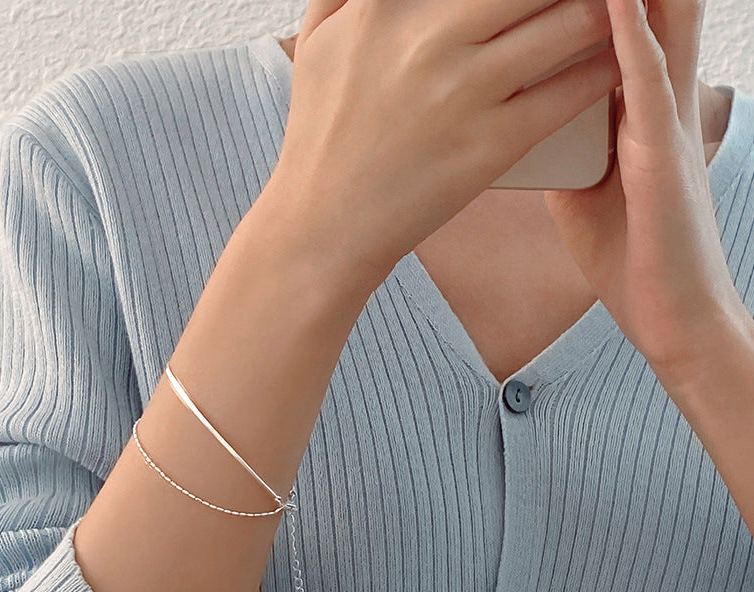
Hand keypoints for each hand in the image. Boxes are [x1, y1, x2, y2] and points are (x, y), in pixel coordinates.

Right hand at [270, 0, 623, 294]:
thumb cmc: (319, 137)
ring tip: (619, 13)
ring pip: (572, 22)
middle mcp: (431, 37)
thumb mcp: (316, 46)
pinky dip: (602, 71)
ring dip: (606, 12)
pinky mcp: (492, 145)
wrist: (326, 224)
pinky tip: (613, 64)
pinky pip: (569, 93)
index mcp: (386, 4)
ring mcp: (465, 92)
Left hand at [543, 0, 746, 377]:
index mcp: (630, 110)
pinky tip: (614, 0)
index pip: (613, 27)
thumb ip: (560, 145)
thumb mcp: (581, 189)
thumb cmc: (626, 252)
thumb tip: (521, 121)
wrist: (670, 314)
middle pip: (636, 11)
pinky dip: (632, 40)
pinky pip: (647, 87)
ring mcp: (662, 125)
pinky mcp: (663, 158)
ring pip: (650, 30)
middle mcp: (651, 104)